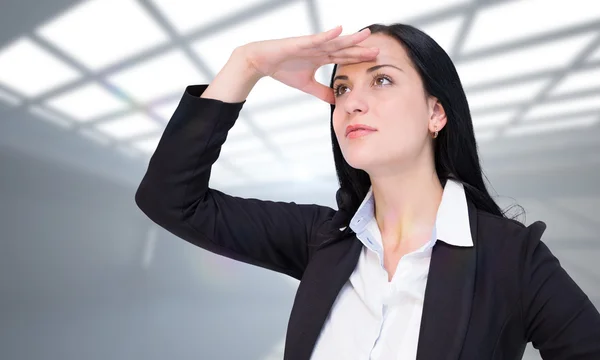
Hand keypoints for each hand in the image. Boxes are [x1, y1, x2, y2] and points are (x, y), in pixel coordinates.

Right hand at [238, 26, 378, 103]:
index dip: (359, 58)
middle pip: (344, 49)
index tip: (376, 60)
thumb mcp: (306, 85)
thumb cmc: (282, 69)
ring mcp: (311, 44)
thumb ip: (321, 92)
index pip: (344, 58)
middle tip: (378, 49)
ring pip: (335, 41)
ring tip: (366, 34)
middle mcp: (320, 49)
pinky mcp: (301, 43)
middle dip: (361, 49)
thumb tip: (335, 102)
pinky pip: (317, 38)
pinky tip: (340, 30)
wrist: (261, 61)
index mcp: (321, 57)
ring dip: (350, 38)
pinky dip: (328, 35)